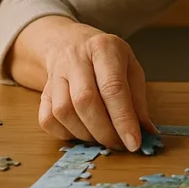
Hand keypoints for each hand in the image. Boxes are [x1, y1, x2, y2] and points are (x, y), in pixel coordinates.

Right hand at [39, 29, 156, 151]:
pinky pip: (48, 120)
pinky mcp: (42, 92)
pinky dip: (66, 134)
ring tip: (102, 137)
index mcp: (104, 48)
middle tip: (119, 145)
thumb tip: (146, 132)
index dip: (123, 119)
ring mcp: (55, 75)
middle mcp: (75, 58)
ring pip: (63, 112)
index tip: (134, 142)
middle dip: (104, 131)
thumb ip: (138, 100)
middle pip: (85, 100)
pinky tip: (82, 132)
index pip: (113, 88)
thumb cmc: (107, 59)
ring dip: (85, 134)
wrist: (70, 43)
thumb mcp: (130, 68)